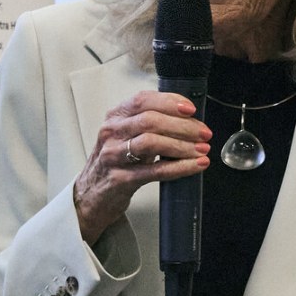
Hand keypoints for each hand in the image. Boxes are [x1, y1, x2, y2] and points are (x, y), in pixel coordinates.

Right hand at [72, 91, 210, 244]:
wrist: (91, 195)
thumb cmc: (115, 162)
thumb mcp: (126, 136)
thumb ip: (149, 124)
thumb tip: (188, 120)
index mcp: (115, 117)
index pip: (143, 100)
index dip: (170, 102)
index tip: (191, 109)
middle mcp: (111, 133)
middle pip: (150, 120)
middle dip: (183, 126)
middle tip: (204, 133)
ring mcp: (114, 156)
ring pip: (152, 143)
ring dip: (182, 145)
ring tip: (202, 149)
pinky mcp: (121, 179)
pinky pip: (155, 171)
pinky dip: (180, 167)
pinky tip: (196, 166)